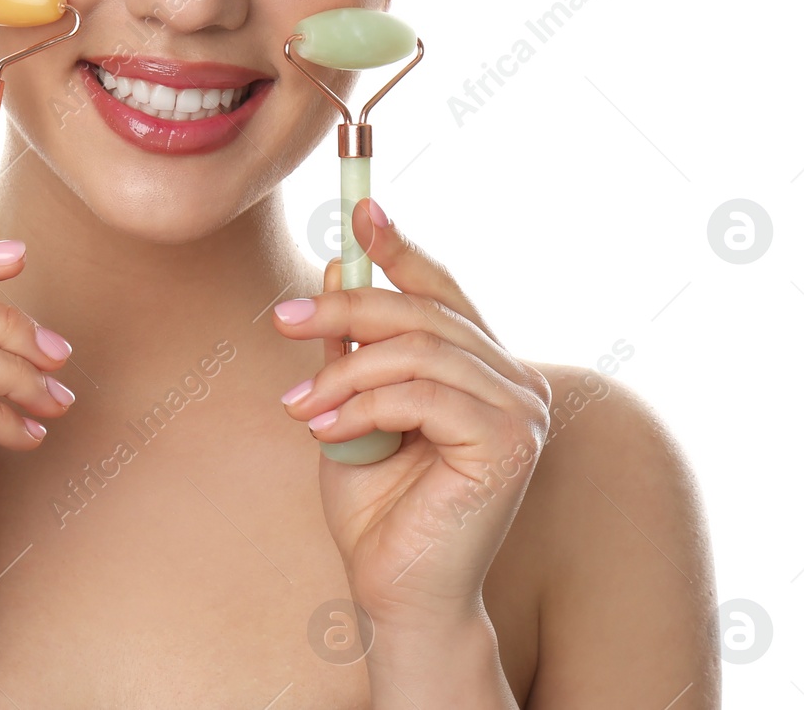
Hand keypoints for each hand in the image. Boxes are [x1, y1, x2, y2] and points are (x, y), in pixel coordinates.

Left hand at [271, 199, 551, 627]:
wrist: (394, 592)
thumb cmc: (377, 506)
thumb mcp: (351, 404)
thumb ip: (353, 345)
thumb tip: (339, 266)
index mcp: (483, 368)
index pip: (443, 290)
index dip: (401, 247)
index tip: (359, 211)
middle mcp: (515, 382)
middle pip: (421, 312)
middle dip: (345, 308)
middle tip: (283, 318)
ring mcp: (521, 411)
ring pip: (417, 350)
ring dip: (343, 372)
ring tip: (299, 404)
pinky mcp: (509, 444)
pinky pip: (422, 394)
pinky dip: (364, 405)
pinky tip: (326, 430)